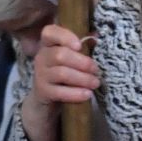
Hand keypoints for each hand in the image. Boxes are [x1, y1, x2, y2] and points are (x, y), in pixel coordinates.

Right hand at [20, 23, 98, 140]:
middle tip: (97, 71)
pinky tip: (86, 96)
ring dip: (81, 77)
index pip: (50, 31)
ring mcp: (39, 76)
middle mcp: (41, 58)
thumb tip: (102, 36)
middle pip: (59, 54)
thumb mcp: (75, 64)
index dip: (64, 35)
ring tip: (96, 84)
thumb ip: (84, 51)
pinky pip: (56, 92)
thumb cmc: (68, 80)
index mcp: (50, 47)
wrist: (49, 108)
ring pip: (59, 71)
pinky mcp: (42, 95)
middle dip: (82, 62)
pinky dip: (74, 93)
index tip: (81, 43)